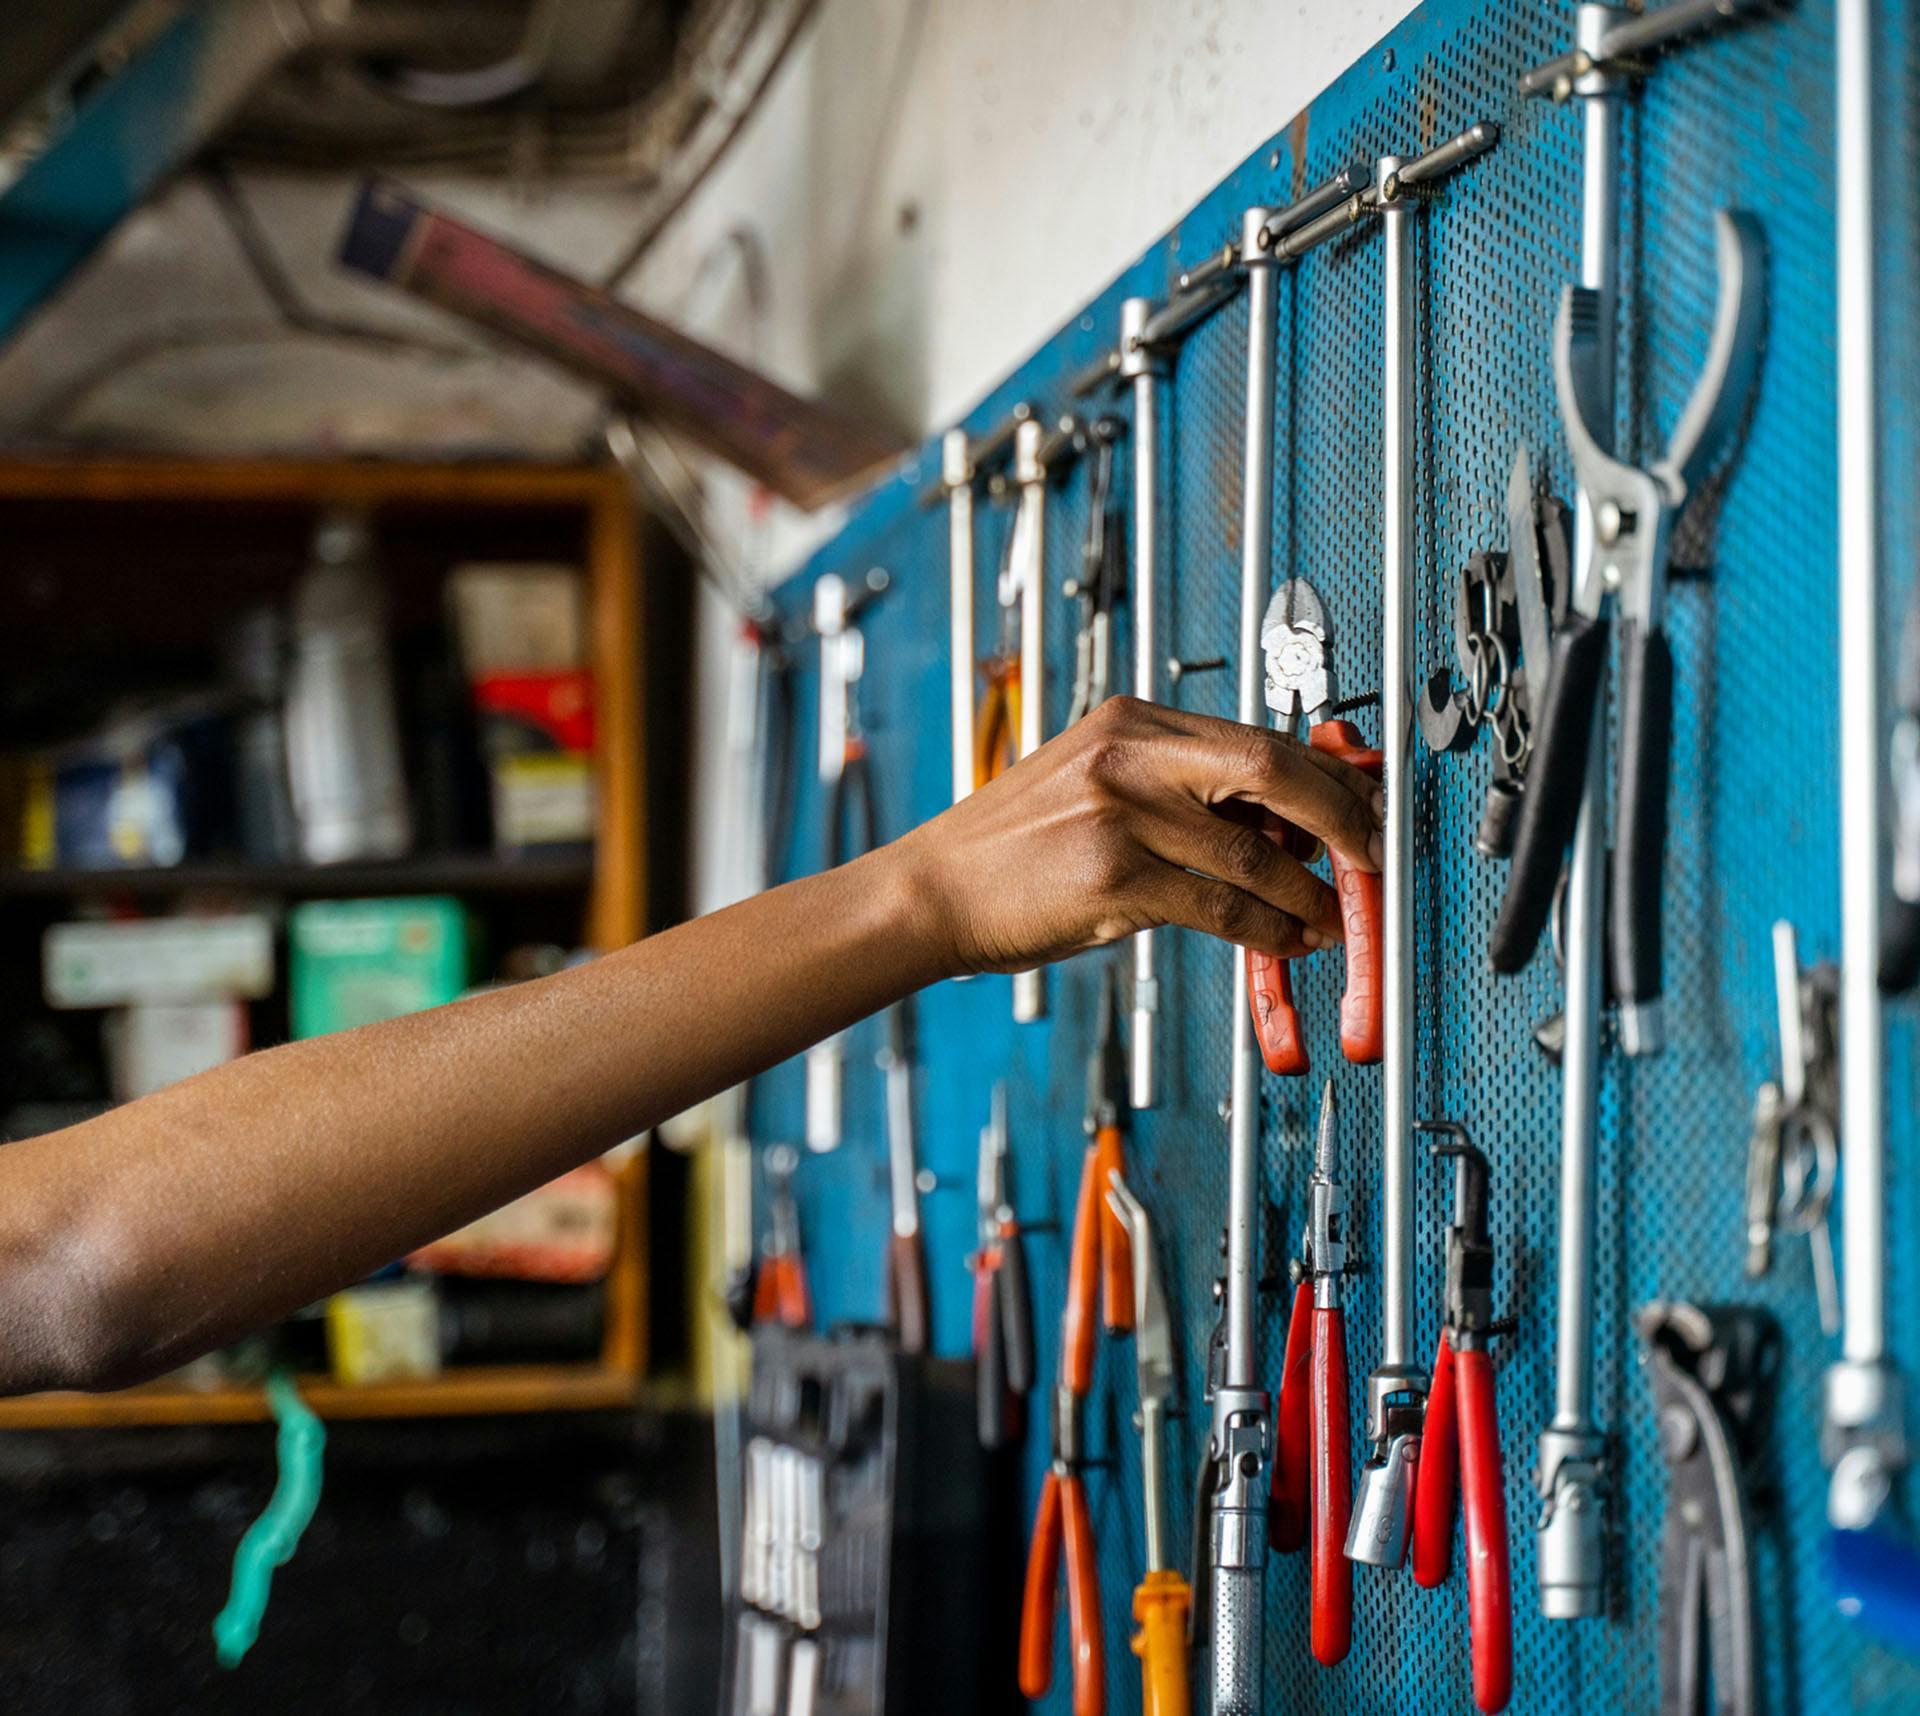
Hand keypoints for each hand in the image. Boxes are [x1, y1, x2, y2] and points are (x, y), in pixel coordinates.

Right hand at [892, 696, 1385, 975]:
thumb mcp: (1096, 790)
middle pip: (1272, 769)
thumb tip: (1285, 823)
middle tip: (1374, 855)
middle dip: (1342, 816)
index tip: (1363, 804)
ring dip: (1310, 894)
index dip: (1325, 773)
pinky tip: (1287, 942)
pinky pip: (1221, 906)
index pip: (1255, 736)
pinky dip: (1269, 930)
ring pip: (1254, 853)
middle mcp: (1128, 755)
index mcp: (1130, 724)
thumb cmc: (1015, 850)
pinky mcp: (1114, 878)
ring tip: (1335, 918)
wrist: (932, 893)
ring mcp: (1120, 814)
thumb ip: (1183, 794)